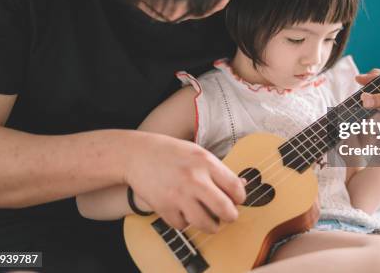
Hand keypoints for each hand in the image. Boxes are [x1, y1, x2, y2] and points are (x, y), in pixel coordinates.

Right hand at [125, 133, 245, 233]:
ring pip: (207, 224)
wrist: (137, 155)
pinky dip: (185, 222)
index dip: (240, 198)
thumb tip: (243, 185)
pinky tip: (183, 211)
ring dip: (211, 225)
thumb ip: (219, 170)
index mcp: (206, 162)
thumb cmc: (171, 153)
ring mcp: (179, 195)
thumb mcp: (198, 153)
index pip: (236, 188)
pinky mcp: (164, 208)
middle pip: (225, 210)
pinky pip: (183, 225)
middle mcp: (194, 179)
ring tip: (209, 219)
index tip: (236, 200)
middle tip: (228, 216)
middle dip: (230, 216)